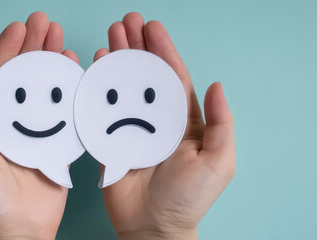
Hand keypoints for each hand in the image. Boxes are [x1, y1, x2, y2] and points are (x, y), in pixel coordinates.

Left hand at [0, 12, 79, 239]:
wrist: (18, 232)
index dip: (4, 51)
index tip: (17, 28)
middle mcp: (7, 123)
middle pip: (20, 76)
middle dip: (31, 46)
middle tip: (43, 22)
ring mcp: (32, 132)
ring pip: (42, 87)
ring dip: (50, 60)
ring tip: (59, 37)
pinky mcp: (56, 143)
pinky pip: (64, 110)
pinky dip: (70, 88)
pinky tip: (74, 68)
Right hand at [94, 12, 235, 239]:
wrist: (154, 228)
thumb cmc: (190, 199)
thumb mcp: (219, 162)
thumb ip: (221, 124)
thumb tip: (216, 85)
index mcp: (184, 121)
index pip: (173, 77)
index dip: (163, 51)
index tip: (152, 27)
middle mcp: (157, 119)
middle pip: (146, 75)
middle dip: (137, 46)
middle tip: (126, 21)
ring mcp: (132, 128)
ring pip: (123, 85)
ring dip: (117, 58)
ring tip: (111, 35)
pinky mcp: (110, 140)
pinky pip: (102, 108)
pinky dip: (98, 85)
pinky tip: (95, 66)